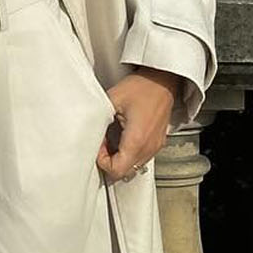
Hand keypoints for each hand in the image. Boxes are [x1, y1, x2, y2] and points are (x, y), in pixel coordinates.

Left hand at [95, 67, 180, 183]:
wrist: (163, 79)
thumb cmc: (142, 86)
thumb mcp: (112, 99)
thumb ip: (99, 119)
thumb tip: (89, 132)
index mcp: (136, 140)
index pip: (116, 171)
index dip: (103, 162)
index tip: (99, 147)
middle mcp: (148, 147)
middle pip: (125, 173)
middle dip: (110, 162)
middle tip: (103, 145)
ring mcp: (155, 146)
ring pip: (133, 167)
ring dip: (120, 159)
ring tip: (113, 140)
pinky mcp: (158, 143)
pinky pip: (141, 158)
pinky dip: (129, 154)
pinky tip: (124, 138)